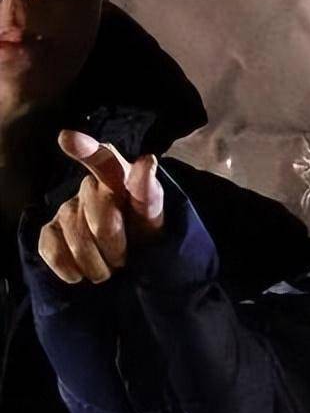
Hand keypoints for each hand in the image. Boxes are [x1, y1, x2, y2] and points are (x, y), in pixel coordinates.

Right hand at [38, 130, 163, 283]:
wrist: (131, 263)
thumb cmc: (145, 232)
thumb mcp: (155, 217)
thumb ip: (149, 193)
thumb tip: (147, 160)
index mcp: (120, 177)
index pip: (103, 160)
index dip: (85, 149)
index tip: (68, 138)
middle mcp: (90, 188)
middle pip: (98, 212)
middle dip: (115, 242)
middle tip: (125, 257)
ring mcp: (67, 208)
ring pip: (74, 232)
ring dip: (96, 261)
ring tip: (111, 268)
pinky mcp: (51, 231)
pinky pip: (51, 247)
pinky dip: (68, 266)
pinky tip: (79, 274)